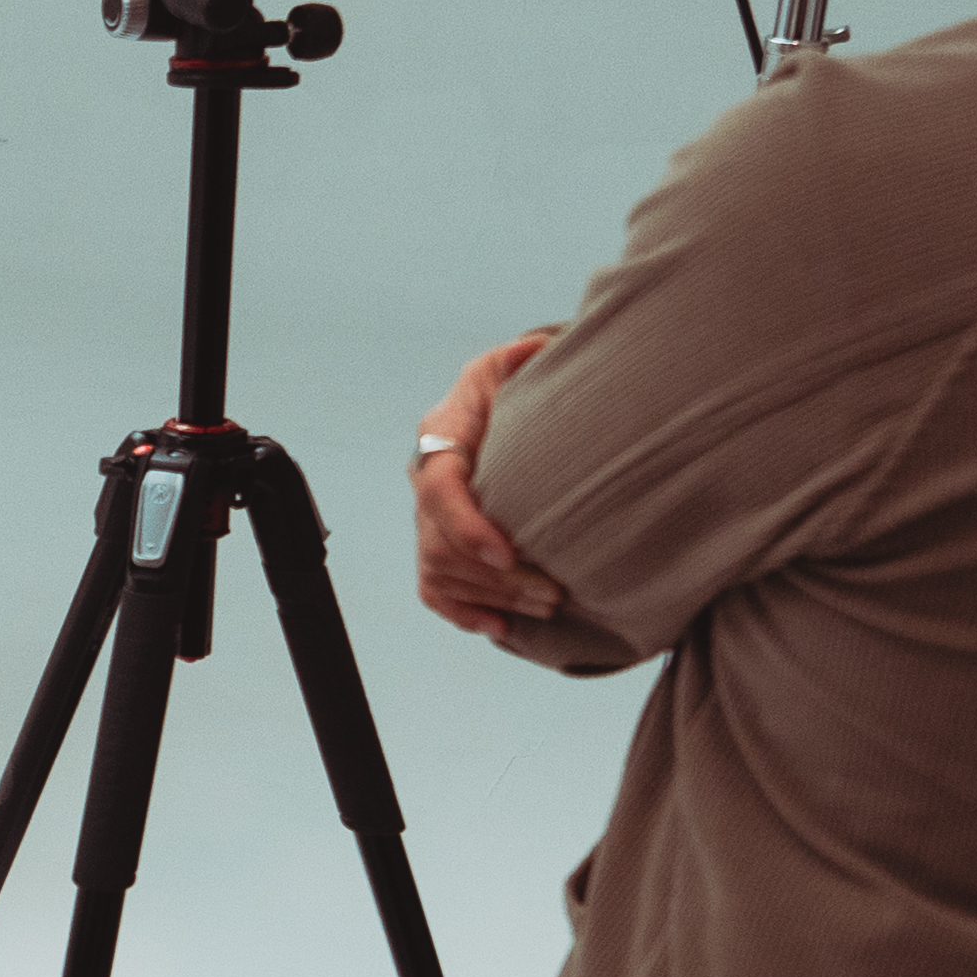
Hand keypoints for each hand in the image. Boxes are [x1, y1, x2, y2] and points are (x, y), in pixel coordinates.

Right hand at [409, 325, 571, 645]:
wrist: (496, 409)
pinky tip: (499, 626)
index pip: (437, 490)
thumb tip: (534, 350)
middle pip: (440, 544)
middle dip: (496, 576)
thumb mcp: (512, 365)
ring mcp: (426, 516)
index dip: (467, 528)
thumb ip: (521, 359)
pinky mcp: (435, 542)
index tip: (508, 553)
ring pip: (439, 572)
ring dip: (492, 596)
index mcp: (440, 436)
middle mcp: (424, 479)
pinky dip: (462, 612)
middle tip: (552, 590)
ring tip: (547, 604)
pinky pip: (433, 588)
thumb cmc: (508, 386)